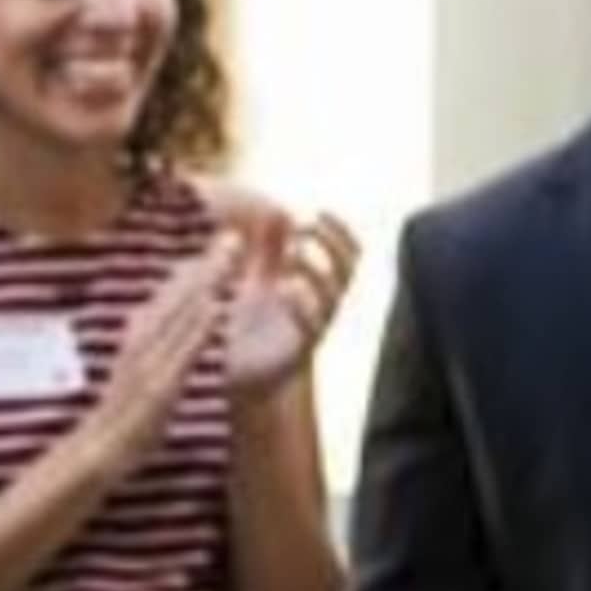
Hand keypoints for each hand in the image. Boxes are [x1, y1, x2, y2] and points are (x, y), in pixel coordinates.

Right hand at [87, 236, 238, 464]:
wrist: (98, 453)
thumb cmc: (121, 416)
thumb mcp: (134, 372)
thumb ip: (145, 346)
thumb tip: (151, 320)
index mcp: (138, 341)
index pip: (169, 298)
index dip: (195, 270)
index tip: (218, 244)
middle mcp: (143, 344)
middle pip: (178, 297)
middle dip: (207, 265)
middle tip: (233, 234)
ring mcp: (151, 363)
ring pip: (182, 315)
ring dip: (208, 284)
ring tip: (233, 256)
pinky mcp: (160, 386)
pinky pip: (182, 352)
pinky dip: (199, 328)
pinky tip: (218, 307)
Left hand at [220, 208, 357, 397]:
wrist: (241, 380)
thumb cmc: (250, 329)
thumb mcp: (258, 281)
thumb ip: (269, 250)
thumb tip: (280, 211)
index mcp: (316, 288)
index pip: (347, 253)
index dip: (339, 230)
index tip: (319, 211)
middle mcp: (322, 307)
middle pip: (349, 269)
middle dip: (332, 243)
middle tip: (306, 226)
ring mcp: (314, 330)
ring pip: (334, 296)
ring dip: (316, 269)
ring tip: (292, 252)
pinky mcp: (299, 353)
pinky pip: (313, 327)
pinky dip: (303, 304)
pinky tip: (286, 287)